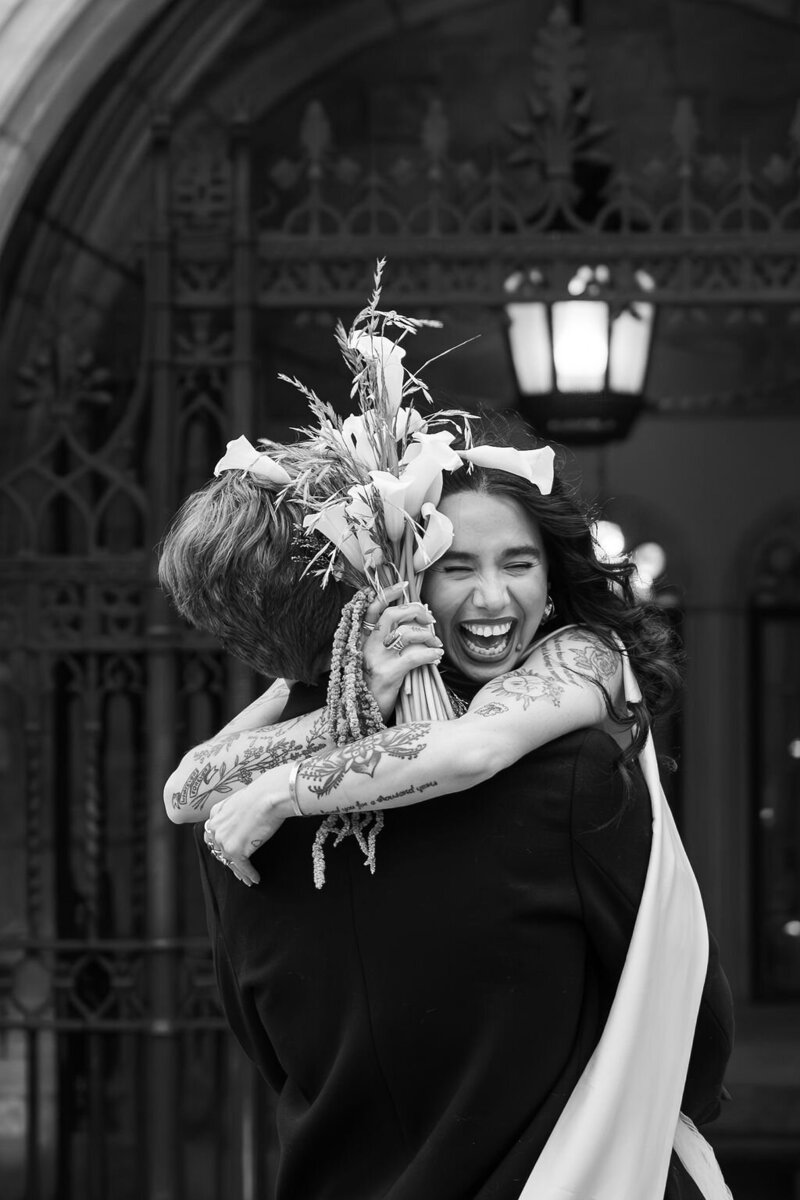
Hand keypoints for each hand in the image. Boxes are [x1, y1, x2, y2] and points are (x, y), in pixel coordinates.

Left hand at [203, 771, 287, 885]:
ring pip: (230, 861)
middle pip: (220, 851)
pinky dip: (249, 874)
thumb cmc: (260, 794)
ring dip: (239, 872)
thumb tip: (241, 820)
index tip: (227, 853)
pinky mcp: (236, 851)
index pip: (213, 836)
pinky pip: (243, 867)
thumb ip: (233, 812)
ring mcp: (224, 841)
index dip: (220, 846)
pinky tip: (255, 878)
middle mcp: (216, 829)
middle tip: (237, 869)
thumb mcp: (239, 800)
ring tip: (246, 879)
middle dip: (229, 860)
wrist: (268, 796)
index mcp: (215, 814)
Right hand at [361, 584, 442, 717]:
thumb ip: (386, 641)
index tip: (404, 585)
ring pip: (406, 633)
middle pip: (392, 614)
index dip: (387, 593)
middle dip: (415, 611)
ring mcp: (376, 659)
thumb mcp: (374, 660)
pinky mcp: (387, 674)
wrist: (360, 717)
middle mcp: (366, 645)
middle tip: (430, 619)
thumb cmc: (372, 687)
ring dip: (428, 637)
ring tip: (435, 646)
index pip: (372, 607)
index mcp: (361, 639)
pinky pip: (414, 656)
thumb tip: (414, 623)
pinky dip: (430, 654)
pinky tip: (436, 658)